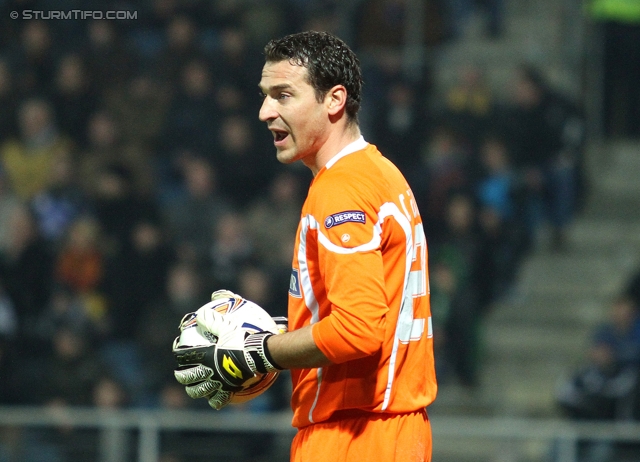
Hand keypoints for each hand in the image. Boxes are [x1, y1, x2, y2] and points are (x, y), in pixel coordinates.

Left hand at [173, 290, 286, 409]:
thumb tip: (201, 310)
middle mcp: (208, 370)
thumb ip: (212, 317)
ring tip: (193, 390)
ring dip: (195, 390)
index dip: (178, 353)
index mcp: (205, 355)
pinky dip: (216, 401)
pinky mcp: (229, 390)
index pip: (185, 355)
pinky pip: (220, 399)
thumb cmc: (243, 338)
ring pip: (201, 391)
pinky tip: (215, 402)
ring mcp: (218, 382)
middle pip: (189, 376)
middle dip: (182, 376)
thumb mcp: (227, 324)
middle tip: (181, 374)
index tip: (176, 350)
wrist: (259, 354)